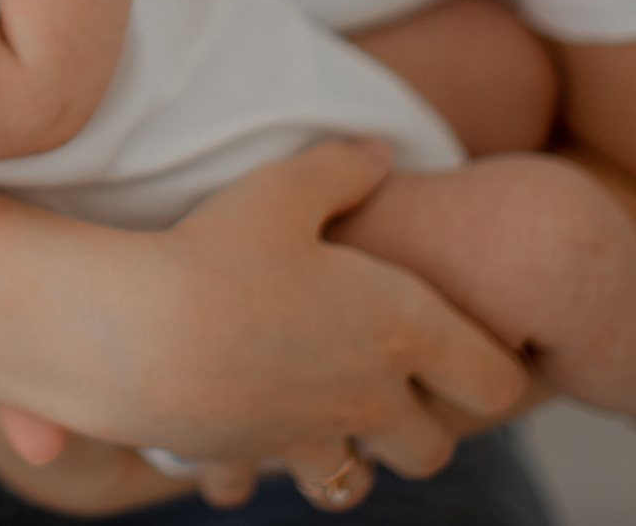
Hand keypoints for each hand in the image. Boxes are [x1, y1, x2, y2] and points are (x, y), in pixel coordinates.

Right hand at [15, 140, 525, 480]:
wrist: (140, 333)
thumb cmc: (219, 254)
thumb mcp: (280, 190)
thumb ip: (339, 169)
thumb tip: (379, 152)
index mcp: (399, 329)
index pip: (495, 383)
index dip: (492, 370)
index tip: (464, 351)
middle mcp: (368, 397)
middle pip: (432, 449)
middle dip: (416, 427)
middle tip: (382, 386)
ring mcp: (310, 435)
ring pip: (354, 482)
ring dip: (341, 457)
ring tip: (309, 414)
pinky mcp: (250, 457)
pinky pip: (257, 484)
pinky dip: (247, 467)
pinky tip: (225, 425)